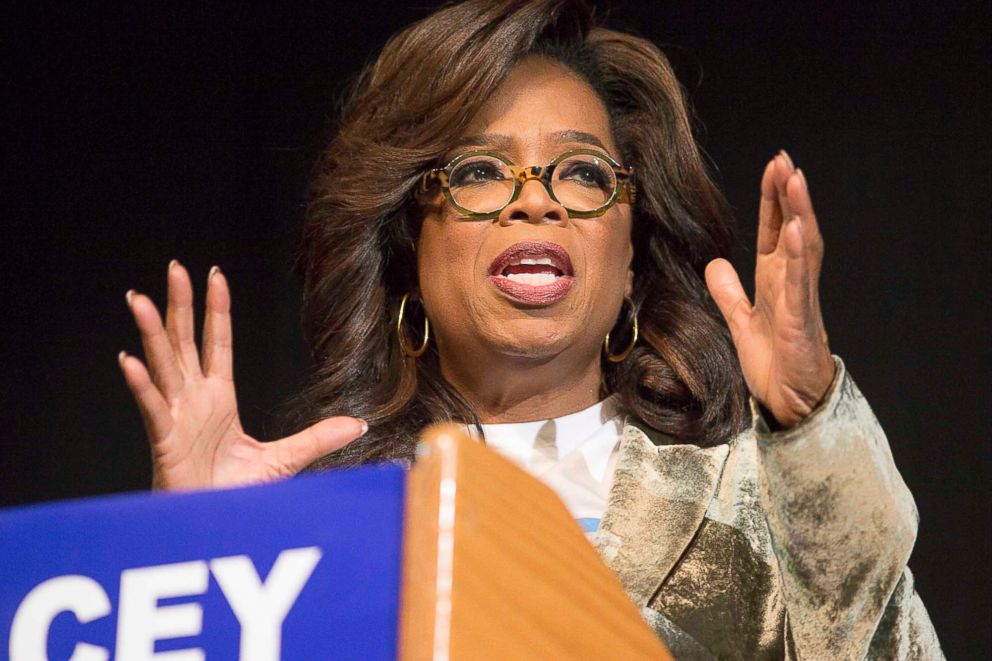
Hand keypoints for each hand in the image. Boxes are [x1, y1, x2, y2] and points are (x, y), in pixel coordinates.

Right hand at [119, 260, 366, 489]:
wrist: (214, 525)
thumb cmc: (235, 493)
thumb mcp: (285, 459)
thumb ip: (318, 437)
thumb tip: (358, 424)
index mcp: (219, 399)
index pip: (217, 344)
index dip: (215, 310)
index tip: (214, 276)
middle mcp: (194, 400)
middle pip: (185, 342)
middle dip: (180, 305)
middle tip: (175, 268)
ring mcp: (177, 417)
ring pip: (163, 366)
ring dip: (150, 333)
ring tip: (139, 300)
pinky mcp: (166, 442)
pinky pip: (153, 409)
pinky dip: (141, 386)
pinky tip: (130, 361)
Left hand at [704, 151, 835, 427]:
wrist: (791, 403)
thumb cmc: (775, 363)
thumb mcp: (741, 322)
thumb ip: (729, 293)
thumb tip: (714, 263)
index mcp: (776, 281)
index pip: (775, 231)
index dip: (773, 200)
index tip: (773, 168)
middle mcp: (791, 283)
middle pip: (793, 228)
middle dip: (789, 194)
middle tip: (785, 159)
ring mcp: (799, 299)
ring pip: (804, 247)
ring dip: (800, 213)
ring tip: (795, 180)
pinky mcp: (801, 320)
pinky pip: (800, 283)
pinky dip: (799, 256)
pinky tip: (797, 230)